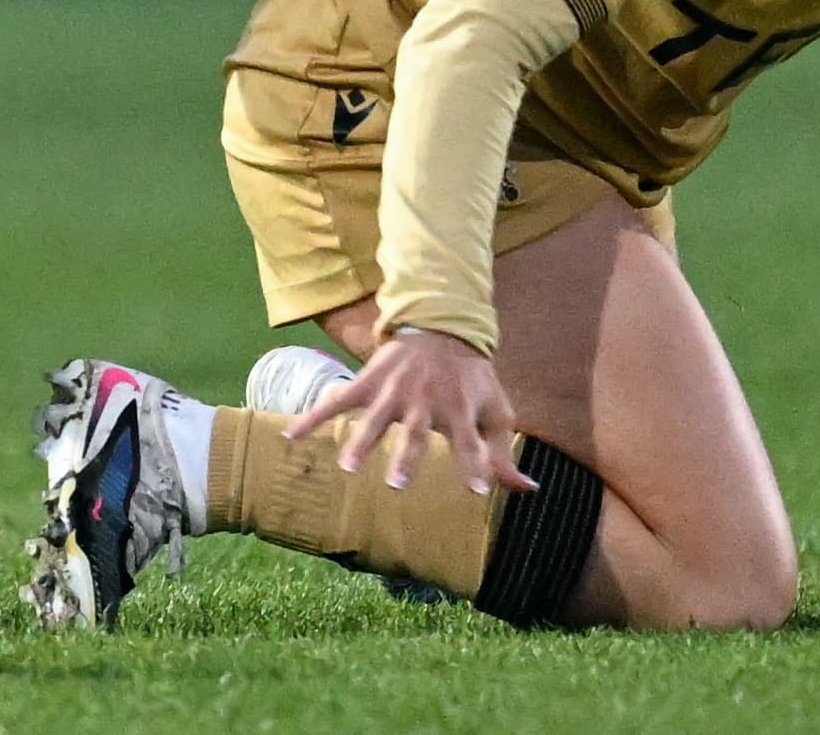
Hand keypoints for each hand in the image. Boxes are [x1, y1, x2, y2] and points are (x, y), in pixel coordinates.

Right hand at [289, 327, 538, 498]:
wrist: (440, 328)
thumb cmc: (471, 380)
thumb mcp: (495, 411)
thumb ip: (504, 453)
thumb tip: (529, 489)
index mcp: (459, 409)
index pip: (470, 442)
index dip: (475, 465)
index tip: (478, 492)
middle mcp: (424, 400)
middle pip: (415, 432)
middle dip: (406, 456)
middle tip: (396, 484)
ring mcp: (393, 390)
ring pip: (374, 418)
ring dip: (361, 442)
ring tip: (348, 467)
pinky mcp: (368, 381)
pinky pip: (337, 400)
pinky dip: (313, 416)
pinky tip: (290, 436)